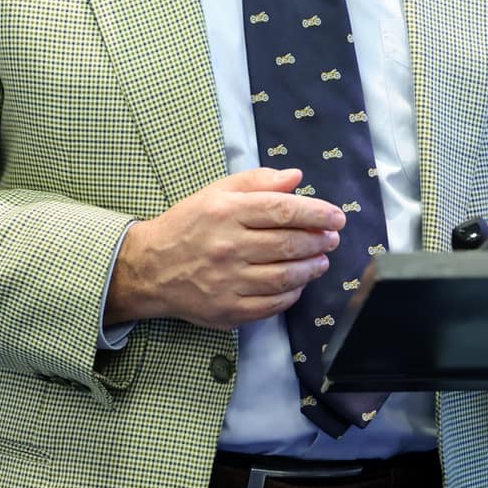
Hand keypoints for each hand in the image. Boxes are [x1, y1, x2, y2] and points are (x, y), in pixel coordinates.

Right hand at [106, 167, 345, 330]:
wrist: (151, 268)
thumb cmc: (188, 225)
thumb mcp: (216, 193)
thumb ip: (256, 182)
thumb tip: (295, 177)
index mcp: (226, 212)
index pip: (283, 210)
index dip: (316, 213)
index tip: (336, 217)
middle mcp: (228, 246)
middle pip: (288, 244)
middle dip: (318, 241)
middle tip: (332, 238)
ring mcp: (228, 281)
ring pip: (285, 277)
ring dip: (311, 268)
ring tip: (321, 260)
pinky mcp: (228, 309)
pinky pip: (272, 304)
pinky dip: (292, 294)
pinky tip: (299, 283)